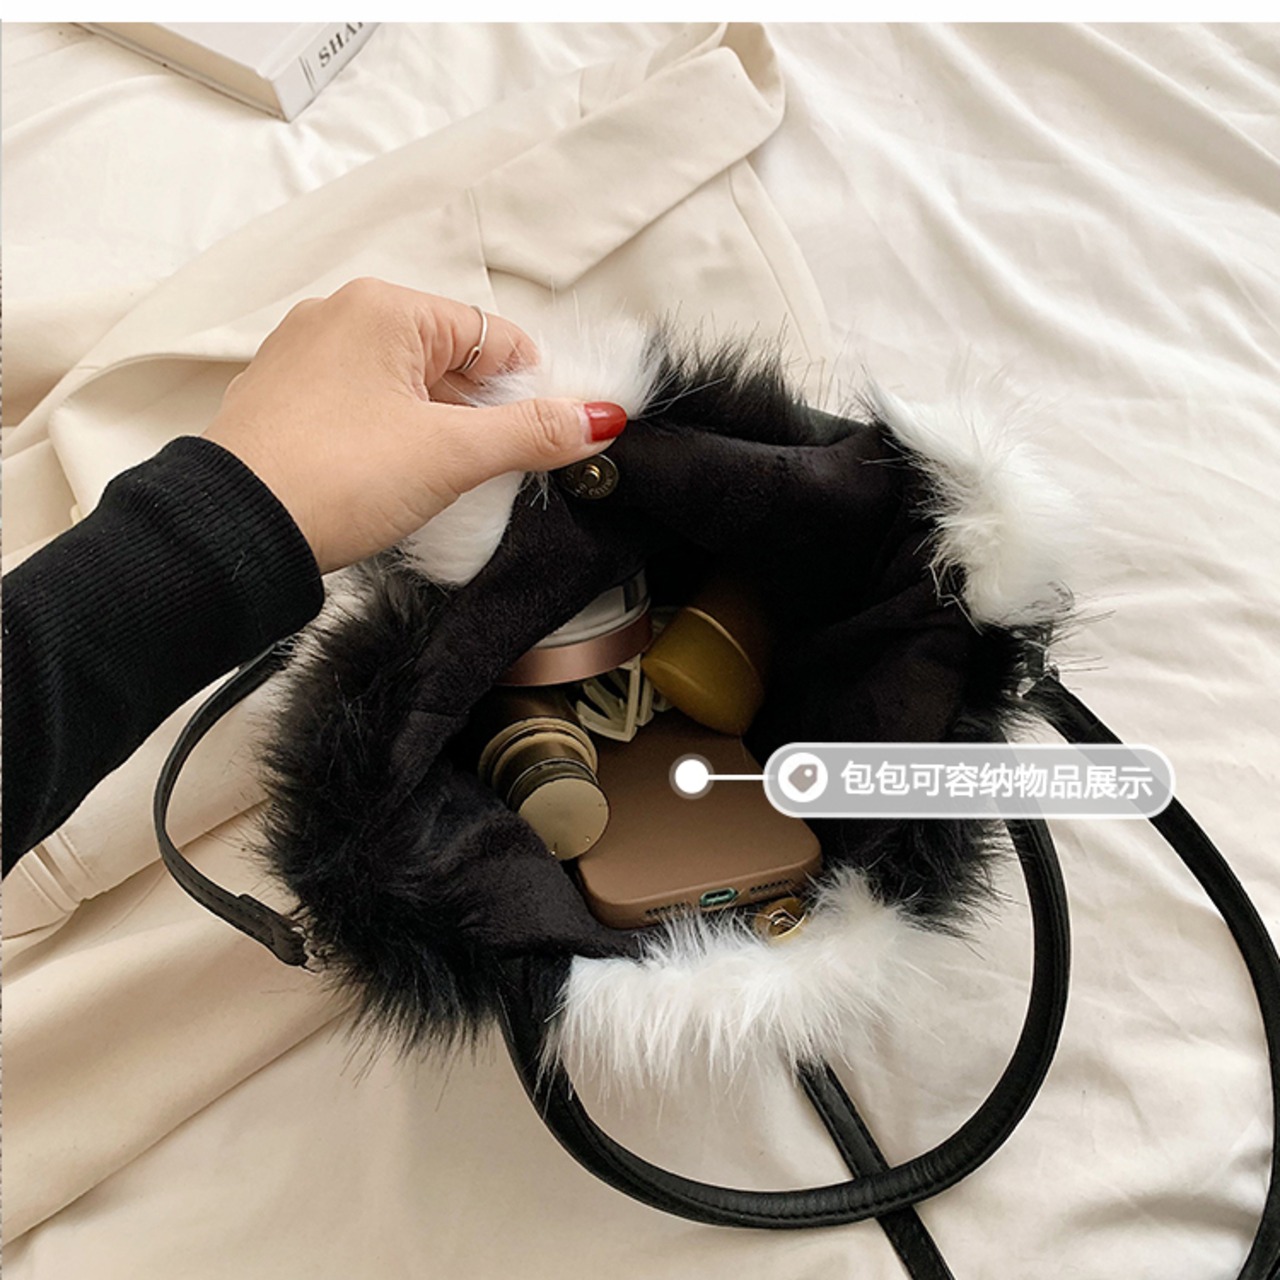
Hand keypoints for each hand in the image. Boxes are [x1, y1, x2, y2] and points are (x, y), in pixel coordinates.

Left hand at [203, 279, 626, 572]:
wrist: (233, 533)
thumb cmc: (336, 477)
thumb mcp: (451, 455)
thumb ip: (530, 433)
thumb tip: (598, 418)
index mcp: (383, 308)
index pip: (490, 334)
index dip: (528, 386)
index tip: (544, 435)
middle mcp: (339, 317)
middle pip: (448, 358)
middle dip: (479, 411)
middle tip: (491, 467)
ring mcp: (304, 358)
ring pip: (403, 384)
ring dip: (436, 426)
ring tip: (439, 479)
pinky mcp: (283, 401)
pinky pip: (361, 404)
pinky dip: (390, 434)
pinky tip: (391, 477)